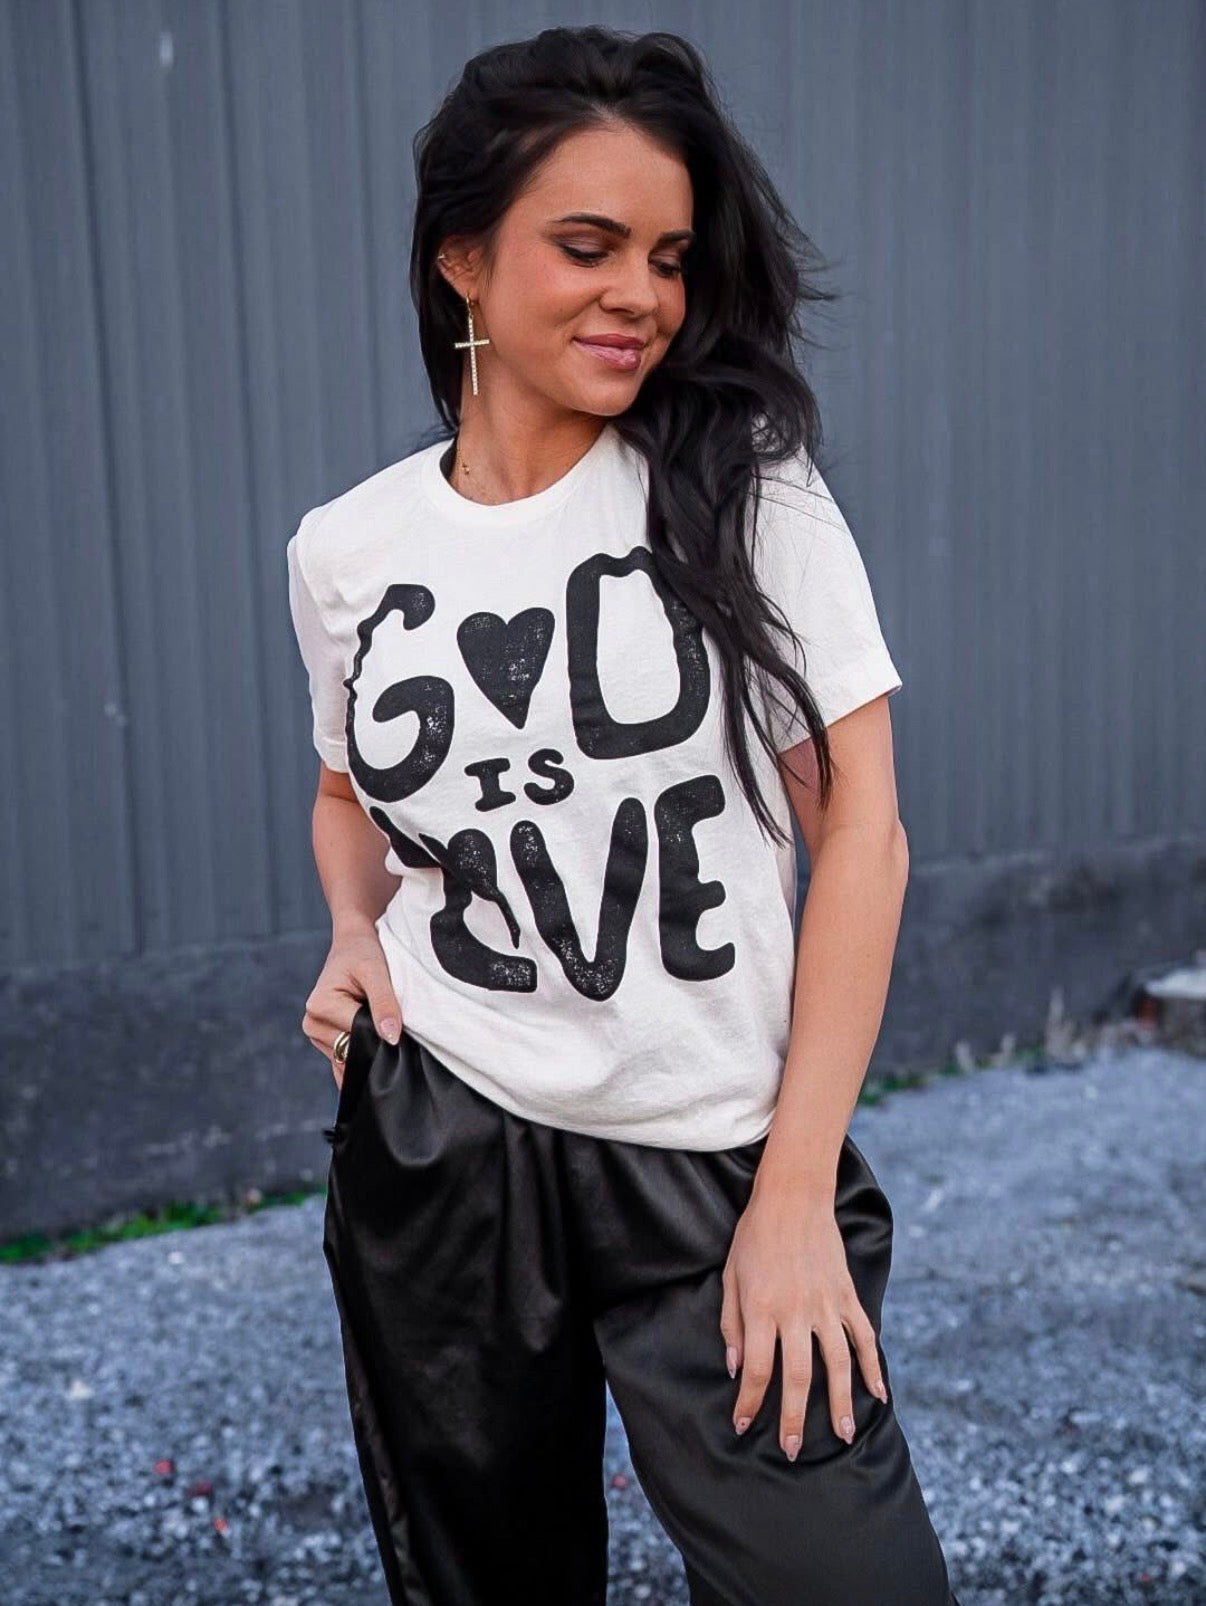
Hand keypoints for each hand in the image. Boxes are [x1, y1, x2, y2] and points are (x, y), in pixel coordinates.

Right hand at [301, 925, 402, 1088]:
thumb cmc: (363, 951)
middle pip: (353, 1049)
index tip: (396, 1018)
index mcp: (319, 1007)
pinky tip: (371, 1033)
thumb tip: (391, 1038)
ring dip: (369, 1042)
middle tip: (388, 1016)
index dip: (381, 1030)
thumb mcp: (376, 971)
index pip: (358, 1035)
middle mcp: (312, 1023)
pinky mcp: (327, 1040)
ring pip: (352, 1056)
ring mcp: (317, 1034)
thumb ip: (384, 1003)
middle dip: (374, 1039)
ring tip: (376, 1016)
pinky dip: (363, 1050)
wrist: (353, 943)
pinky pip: (348, 1058)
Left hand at [720, 1184, 888, 1461]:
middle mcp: (795, 1312)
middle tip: (791, 1451)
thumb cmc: (754, 1236)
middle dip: (793, 1418)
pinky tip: (878, 1393)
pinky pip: (863, 1337)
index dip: (749, 1402)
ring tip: (841, 1435)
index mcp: (761, 1308)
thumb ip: (732, 1324)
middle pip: (797, 1377)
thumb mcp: (731, 1277)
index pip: (756, 1370)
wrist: (793, 1197)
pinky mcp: (847, 1295)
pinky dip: (873, 1366)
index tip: (743, 1425)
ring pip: (837, 1364)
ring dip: (840, 1403)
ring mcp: (826, 1304)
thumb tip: (735, 1369)